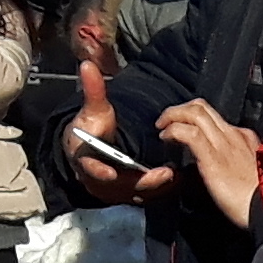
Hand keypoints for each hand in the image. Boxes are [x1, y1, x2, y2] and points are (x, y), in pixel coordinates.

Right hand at [60, 54, 171, 203]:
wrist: (87, 150)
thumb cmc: (90, 129)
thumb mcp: (92, 110)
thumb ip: (93, 90)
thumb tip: (88, 66)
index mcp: (85, 159)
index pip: (89, 168)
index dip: (98, 171)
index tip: (111, 171)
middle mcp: (98, 179)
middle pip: (119, 185)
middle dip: (142, 181)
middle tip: (166, 173)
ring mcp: (114, 189)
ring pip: (135, 194)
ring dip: (156, 188)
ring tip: (177, 177)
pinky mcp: (128, 194)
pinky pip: (145, 197)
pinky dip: (160, 190)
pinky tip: (177, 181)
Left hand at [156, 100, 261, 228]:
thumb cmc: (260, 201)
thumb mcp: (251, 174)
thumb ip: (235, 165)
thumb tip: (216, 167)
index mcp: (244, 139)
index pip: (216, 118)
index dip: (194, 119)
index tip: (182, 128)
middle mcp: (234, 135)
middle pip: (203, 107)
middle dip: (180, 109)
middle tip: (166, 121)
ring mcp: (224, 143)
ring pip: (194, 113)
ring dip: (173, 115)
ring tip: (162, 127)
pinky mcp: (212, 156)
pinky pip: (188, 132)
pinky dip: (173, 130)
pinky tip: (165, 137)